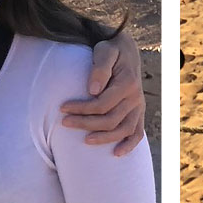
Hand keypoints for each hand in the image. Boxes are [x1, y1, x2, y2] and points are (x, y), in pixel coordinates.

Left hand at [61, 29, 145, 154]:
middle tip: (65, 123)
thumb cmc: (111, 49)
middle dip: (86, 124)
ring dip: (104, 138)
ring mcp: (139, 106)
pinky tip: (116, 153)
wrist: (126, 49)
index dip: (81, 109)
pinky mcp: (139, 111)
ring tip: (85, 141)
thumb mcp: (104, 51)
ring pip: (123, 130)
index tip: (63, 108)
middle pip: (110, 119)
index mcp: (128, 83)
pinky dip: (129, 145)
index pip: (102, 104)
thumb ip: (100, 68)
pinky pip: (137, 132)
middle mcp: (136, 97)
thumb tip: (92, 90)